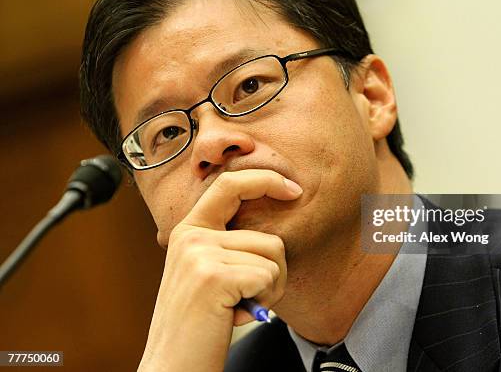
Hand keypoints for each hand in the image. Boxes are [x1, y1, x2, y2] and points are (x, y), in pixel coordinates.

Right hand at [138, 169, 301, 371]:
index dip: (266, 180)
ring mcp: (199, 254)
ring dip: (268, 290)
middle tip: (256, 295)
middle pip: (268, 238)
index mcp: (189, 230)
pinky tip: (235, 315)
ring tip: (238, 307)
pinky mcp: (212, 276)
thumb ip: (227, 243)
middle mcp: (191, 236)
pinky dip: (263, 302)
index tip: (293, 189)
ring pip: (272, 259)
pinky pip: (267, 278)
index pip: (230, 183)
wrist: (174, 366)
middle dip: (276, 272)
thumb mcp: (207, 271)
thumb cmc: (200, 323)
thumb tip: (274, 223)